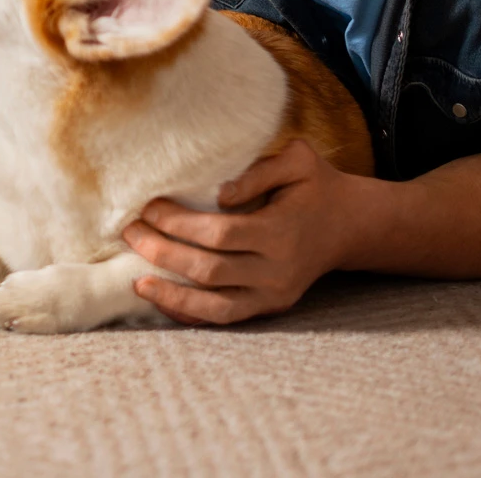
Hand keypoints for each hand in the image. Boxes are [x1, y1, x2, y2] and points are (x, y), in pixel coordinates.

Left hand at [121, 140, 355, 324]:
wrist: (351, 225)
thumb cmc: (316, 186)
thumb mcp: (299, 161)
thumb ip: (259, 171)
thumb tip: (219, 194)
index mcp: (281, 232)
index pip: (218, 234)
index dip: (177, 223)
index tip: (149, 207)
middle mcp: (278, 271)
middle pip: (209, 270)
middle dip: (162, 252)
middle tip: (130, 232)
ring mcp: (274, 295)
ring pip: (215, 307)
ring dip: (171, 295)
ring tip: (137, 281)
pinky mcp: (270, 307)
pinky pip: (225, 318)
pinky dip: (191, 314)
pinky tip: (162, 300)